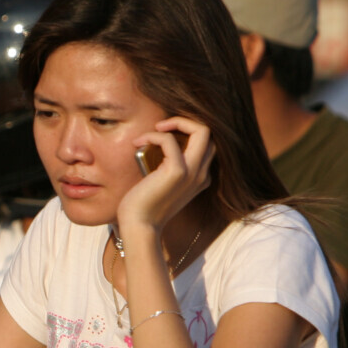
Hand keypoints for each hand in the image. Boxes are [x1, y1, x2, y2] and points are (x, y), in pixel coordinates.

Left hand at [119, 116, 215, 235]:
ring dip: (175, 122)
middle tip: (162, 127)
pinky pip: (169, 140)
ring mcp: (192, 173)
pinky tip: (138, 142)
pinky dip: (153, 136)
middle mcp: (201, 174)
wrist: (139, 226)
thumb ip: (166, 166)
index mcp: (200, 177)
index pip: (206, 144)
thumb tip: (154, 144)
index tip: (164, 133)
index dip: (188, 131)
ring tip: (154, 130)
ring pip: (202, 130)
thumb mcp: (160, 182)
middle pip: (209, 133)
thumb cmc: (144, 205)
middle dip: (186, 121)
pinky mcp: (177, 172)